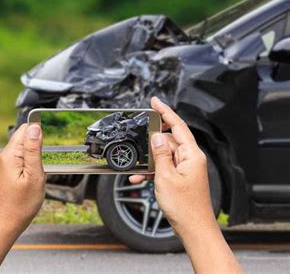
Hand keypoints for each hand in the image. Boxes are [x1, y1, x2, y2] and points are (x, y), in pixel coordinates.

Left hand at [0, 123, 44, 273]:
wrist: (7, 222)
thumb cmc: (21, 204)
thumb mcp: (34, 175)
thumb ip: (34, 149)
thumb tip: (35, 128)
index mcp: (10, 154)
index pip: (25, 129)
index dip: (38, 134)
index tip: (44, 150)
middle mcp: (4, 156)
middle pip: (24, 138)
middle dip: (37, 147)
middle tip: (39, 168)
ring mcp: (4, 163)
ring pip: (24, 149)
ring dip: (34, 158)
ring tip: (35, 176)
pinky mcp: (6, 170)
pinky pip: (21, 159)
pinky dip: (30, 165)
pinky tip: (31, 178)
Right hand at [130, 97, 214, 235]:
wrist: (193, 228)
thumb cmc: (184, 207)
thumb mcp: (165, 177)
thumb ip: (160, 154)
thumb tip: (156, 136)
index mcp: (192, 155)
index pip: (178, 125)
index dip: (165, 111)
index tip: (155, 102)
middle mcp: (191, 159)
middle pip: (169, 140)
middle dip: (152, 141)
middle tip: (139, 138)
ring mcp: (186, 168)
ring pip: (164, 155)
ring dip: (149, 161)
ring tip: (138, 170)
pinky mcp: (181, 177)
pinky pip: (164, 167)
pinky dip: (152, 171)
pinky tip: (141, 178)